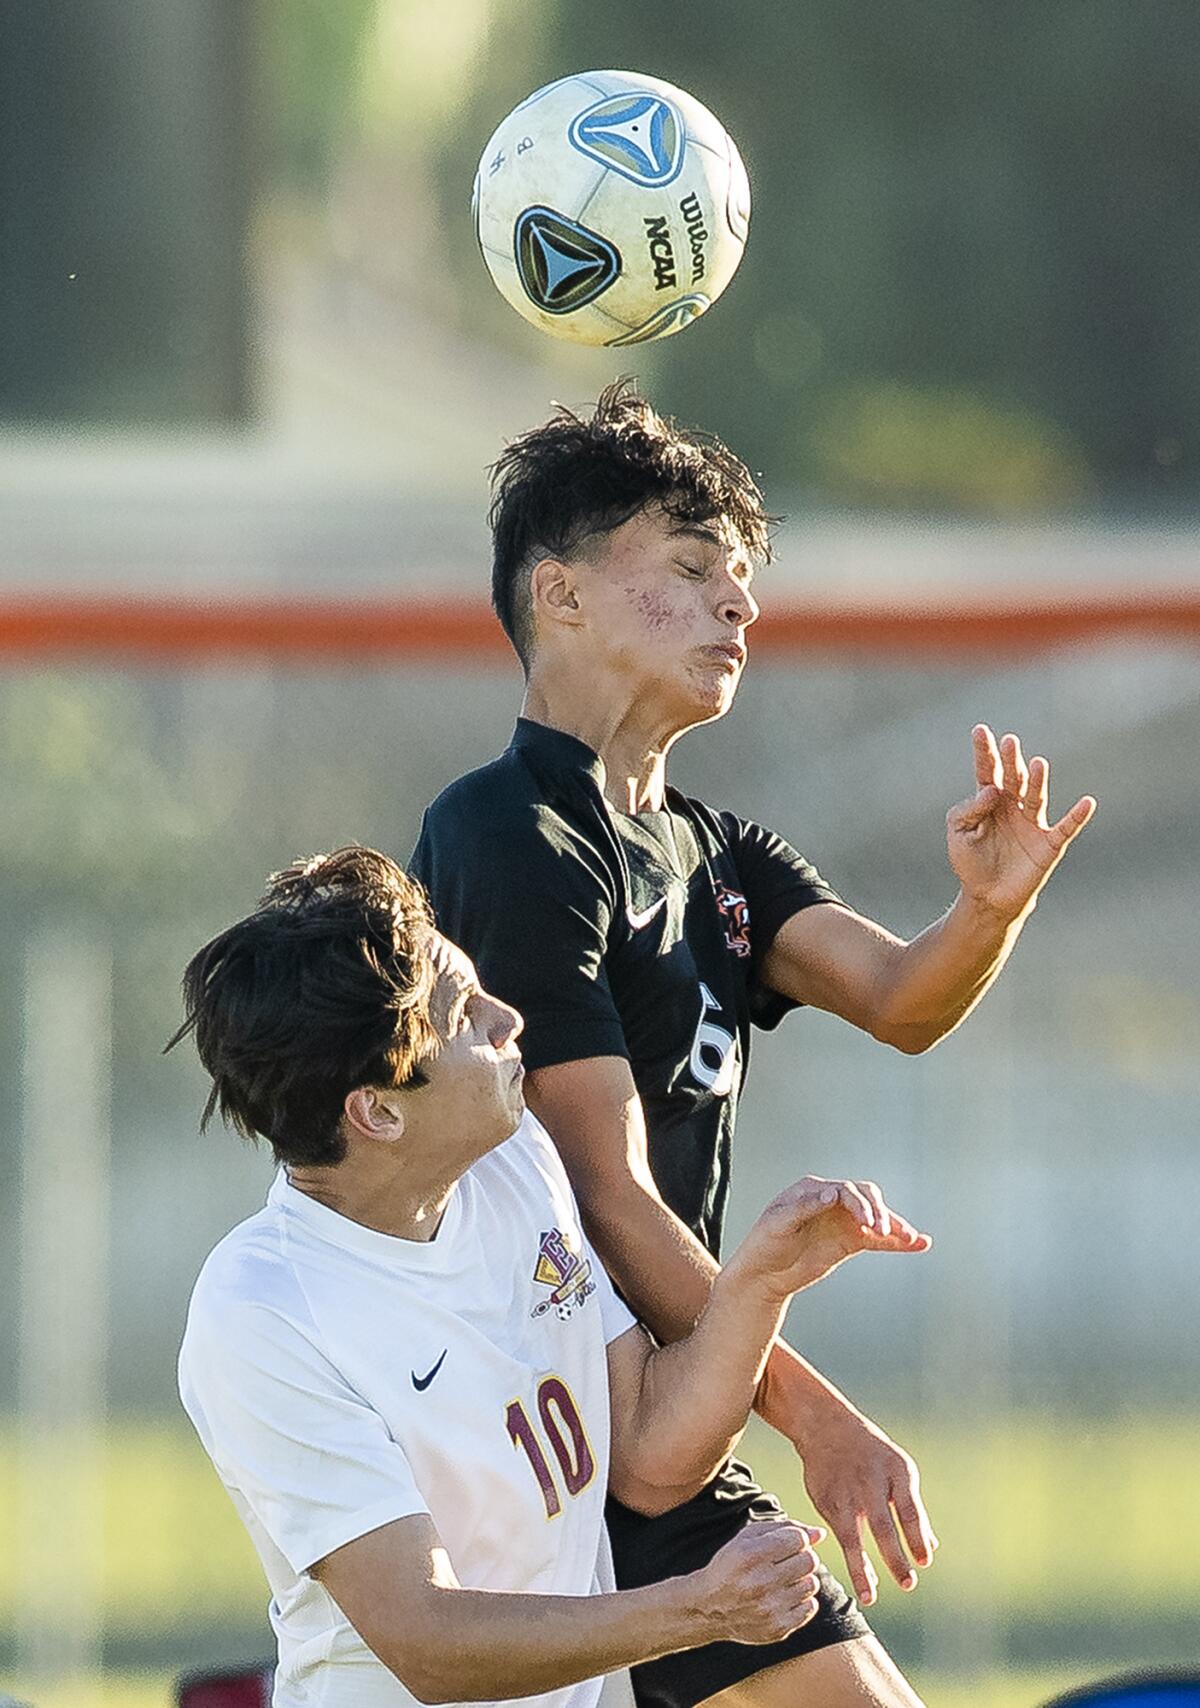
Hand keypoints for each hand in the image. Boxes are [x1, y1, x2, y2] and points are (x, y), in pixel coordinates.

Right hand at [693, 1520, 825, 1644]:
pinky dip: (802, 1600)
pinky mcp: (778, 1629)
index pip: (799, 1539)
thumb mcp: (747, 1538)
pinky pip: (810, 1607)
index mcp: (751, 1555)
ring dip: (802, 1578)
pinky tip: (784, 1597)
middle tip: (787, 1561)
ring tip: (784, 1579)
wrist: (709, 1607)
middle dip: (802, 1556)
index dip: (798, 1538)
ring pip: (812, 1584)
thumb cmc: (731, 1566)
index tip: (788, 1543)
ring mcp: (770, 1609)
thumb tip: (819, 1533)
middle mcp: (761, 1583)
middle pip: (809, 1561)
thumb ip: (783, 1528)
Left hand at [730, 1176, 931, 1302]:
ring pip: (876, 1218)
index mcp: (812, 1190)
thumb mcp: (778, 1224)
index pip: (845, 1190)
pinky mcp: (849, 1241)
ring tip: (913, 1238)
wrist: (763, 1275)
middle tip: (883, 1231)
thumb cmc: (763, 1244)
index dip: (859, 1204)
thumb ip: (805, 1207)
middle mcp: (831, 1201)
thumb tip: (833, 1192)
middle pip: (866, 1198)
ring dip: (895, 1226)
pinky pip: (878, 1239)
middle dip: (878, 1212)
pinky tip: (918, 1244)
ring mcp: (842, 1221)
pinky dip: (897, 1241)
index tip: (866, 1222)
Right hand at [795, 1400, 935, 1606]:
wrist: (826, 1426)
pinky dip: (852, 1558)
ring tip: (872, 1597)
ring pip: (854, 1536)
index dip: (917, 1537)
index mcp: (896, 1470)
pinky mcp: (825, 1500)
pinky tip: (862, 1577)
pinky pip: (840, 1535)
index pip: (909, 1509)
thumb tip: (931, 1547)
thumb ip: (911, 1508)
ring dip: (863, 1569)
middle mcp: (870, 1480)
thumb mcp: (898, 1470)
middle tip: (908, 1584)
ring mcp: (845, 1491)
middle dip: (895, 1557)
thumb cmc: (871, 1454)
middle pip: (884, 1524)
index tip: (924, 1562)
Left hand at [947, 724, 1095, 920]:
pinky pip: (1065, 828)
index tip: (980, 730)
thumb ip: (968, 810)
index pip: (988, 771)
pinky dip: (1077, 816)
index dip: (985, 752)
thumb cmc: (971, 863)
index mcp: (989, 801)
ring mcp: (1032, 824)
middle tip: (1009, 741)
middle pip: (1013, 778)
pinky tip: (1087, 802)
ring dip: (1037, 781)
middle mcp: (1013, 807)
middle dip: (1011, 760)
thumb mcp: (958, 833)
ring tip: (1036, 764)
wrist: (987, 897)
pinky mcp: (1047, 844)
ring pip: (1035, 797)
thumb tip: (990, 790)